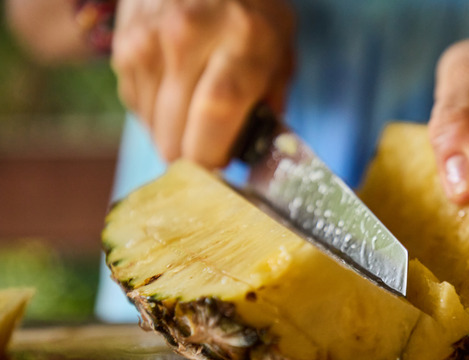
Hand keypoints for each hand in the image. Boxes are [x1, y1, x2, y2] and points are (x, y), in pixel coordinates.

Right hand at [111, 0, 294, 167]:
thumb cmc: (252, 11)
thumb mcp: (281, 50)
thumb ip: (271, 105)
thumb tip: (256, 161)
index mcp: (242, 40)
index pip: (215, 118)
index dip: (213, 158)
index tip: (221, 170)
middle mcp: (188, 39)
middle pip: (174, 134)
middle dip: (194, 157)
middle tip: (213, 146)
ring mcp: (148, 41)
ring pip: (152, 127)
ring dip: (174, 134)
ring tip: (197, 111)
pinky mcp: (122, 46)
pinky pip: (136, 106)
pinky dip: (157, 113)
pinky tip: (177, 92)